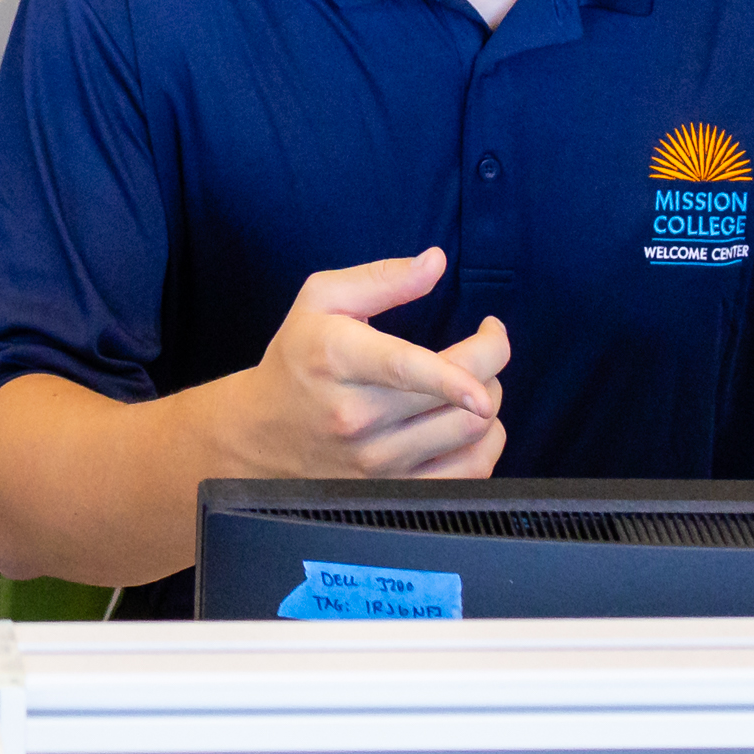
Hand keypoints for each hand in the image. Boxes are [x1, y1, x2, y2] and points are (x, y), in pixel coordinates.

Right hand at [239, 249, 508, 481]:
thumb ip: (381, 278)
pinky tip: (472, 420)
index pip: (404, 368)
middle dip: (490, 359)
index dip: (454, 368)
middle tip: (487, 340)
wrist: (260, 435)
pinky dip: (487, 442)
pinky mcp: (394, 492)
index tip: (494, 345)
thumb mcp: (320, 301)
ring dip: (491, 398)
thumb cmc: (298, 358)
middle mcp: (356, 417)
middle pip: (455, 398)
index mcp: (337, 359)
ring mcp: (377, 462)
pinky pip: (469, 474)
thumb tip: (436, 262)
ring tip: (475, 379)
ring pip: (470, 433)